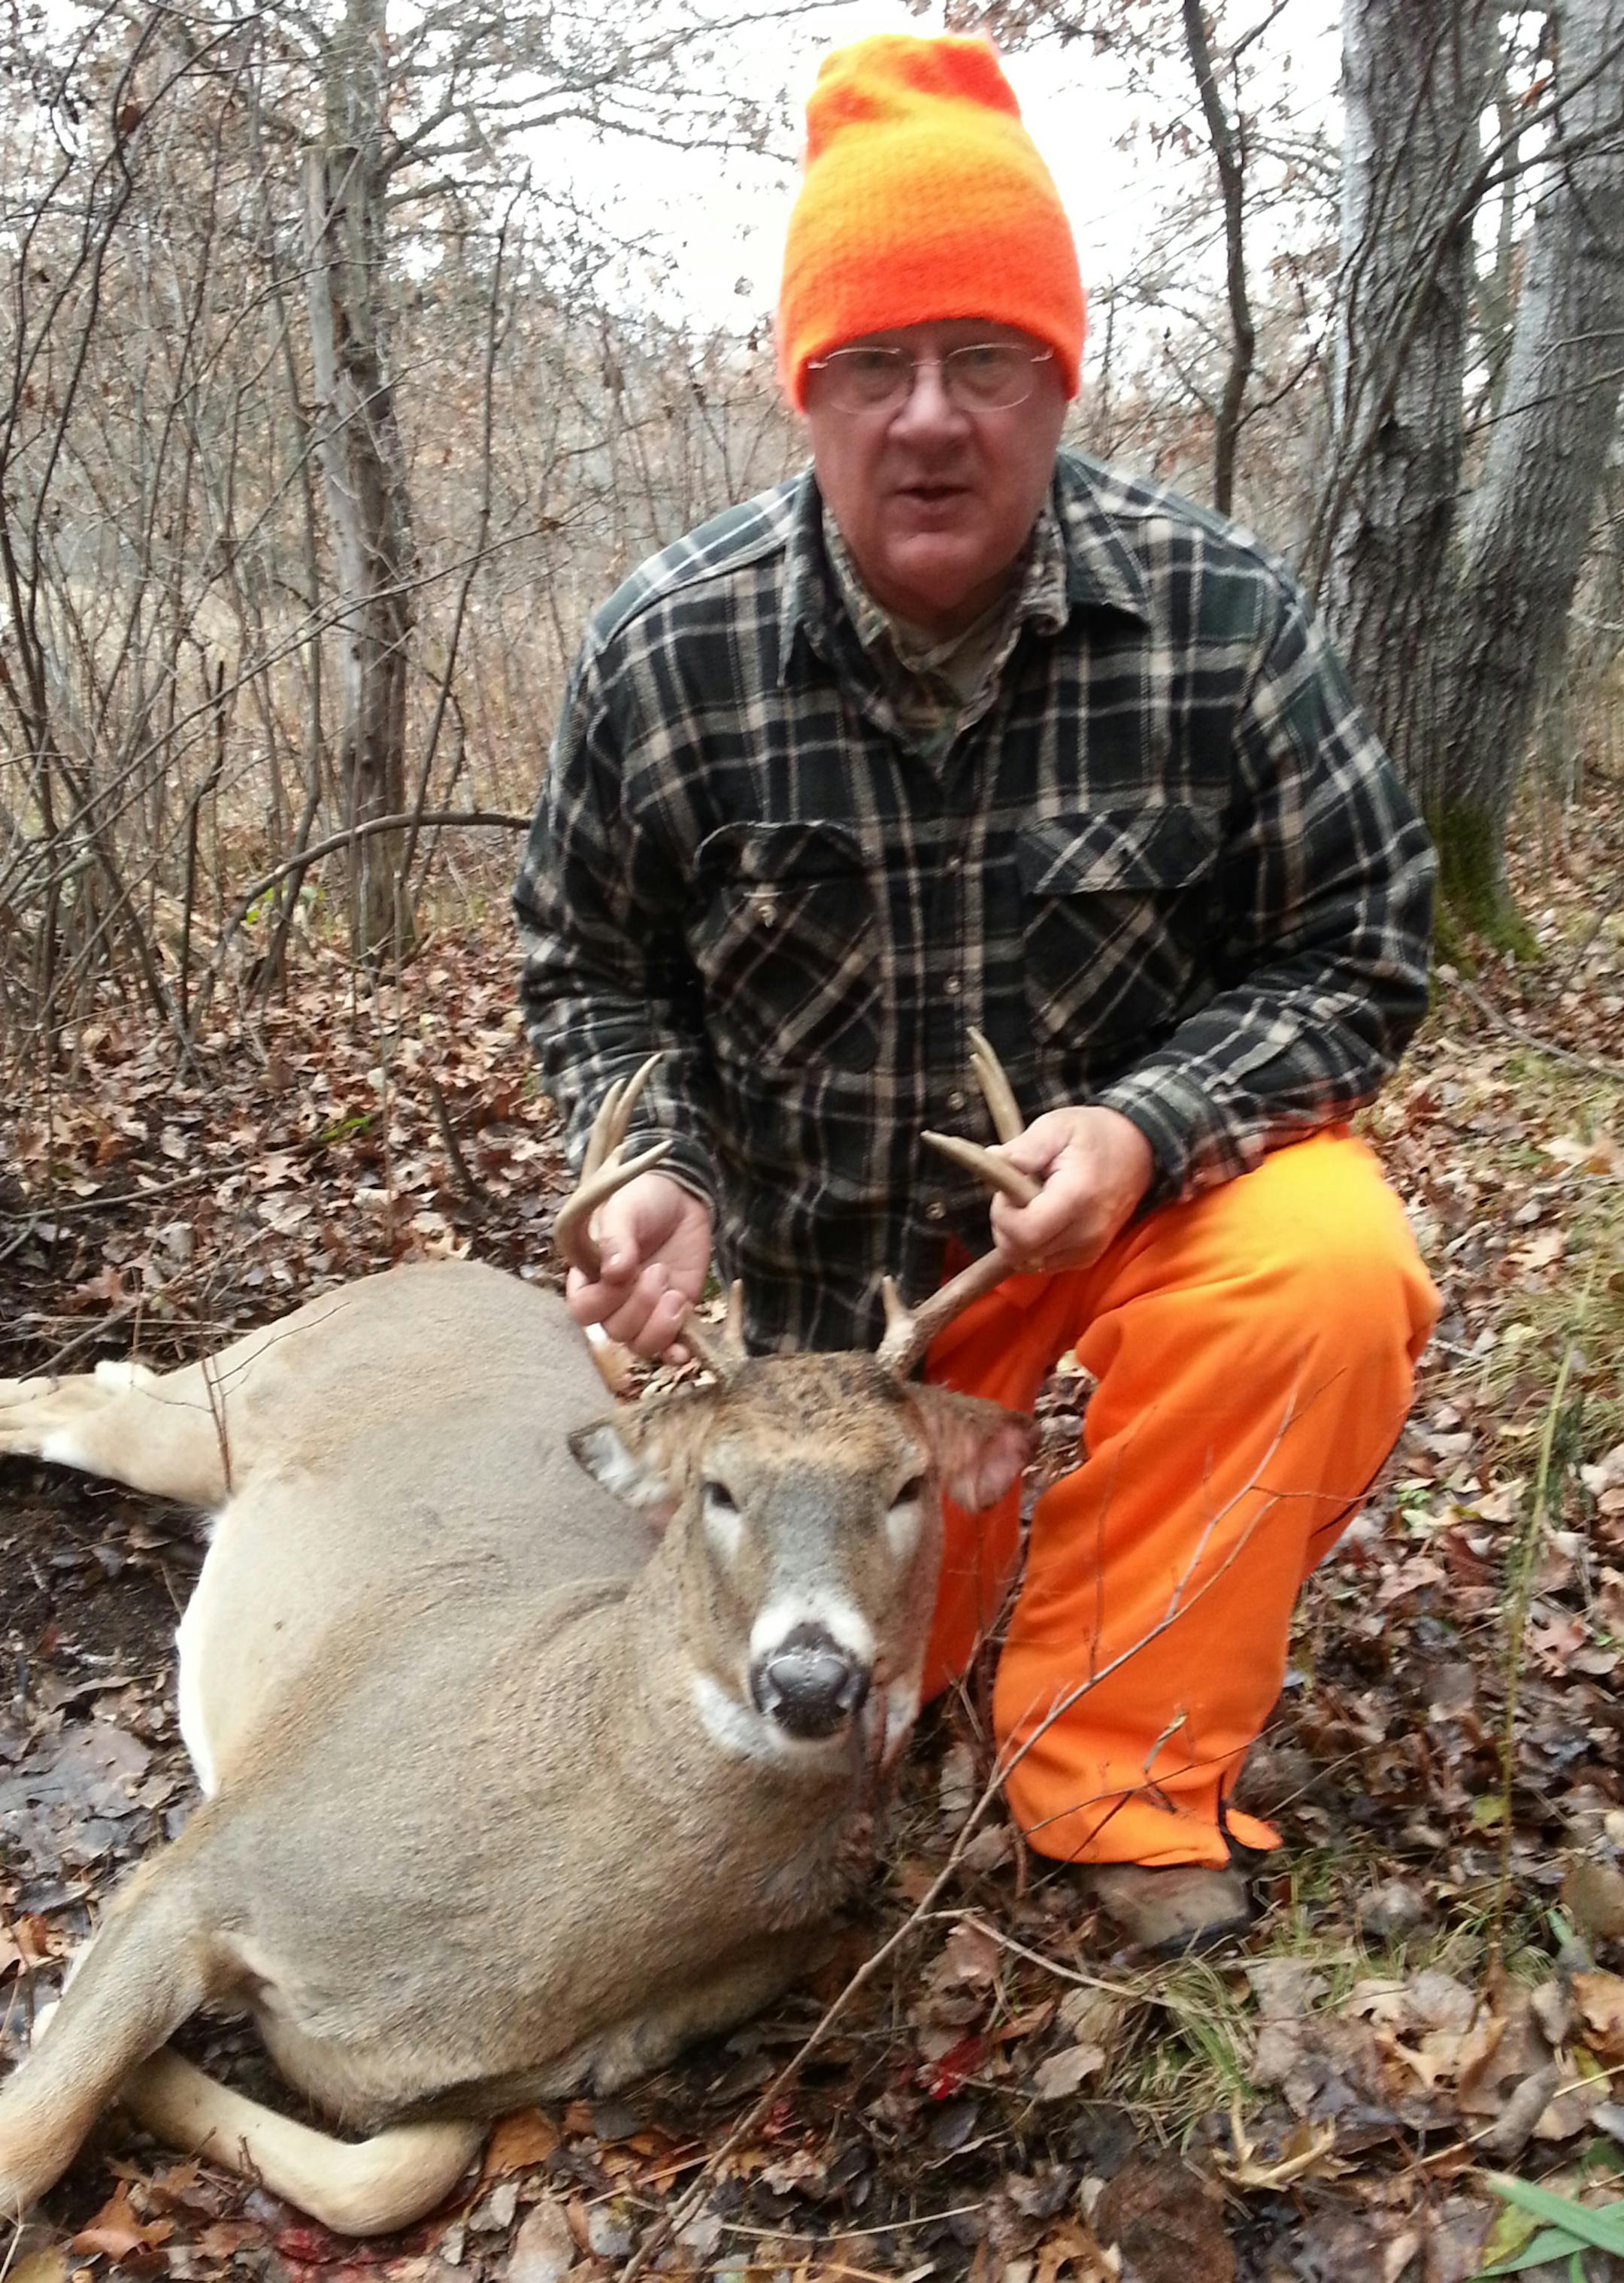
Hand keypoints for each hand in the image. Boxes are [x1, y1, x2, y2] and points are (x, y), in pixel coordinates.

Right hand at [565, 1172, 713, 1357]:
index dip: (604, 1300)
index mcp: (590, 1276)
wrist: (682, 1196)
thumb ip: (615, 1237)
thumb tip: (614, 1272)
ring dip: (659, 1327)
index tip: (626, 1273)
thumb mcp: (624, 1208)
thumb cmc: (643, 1199)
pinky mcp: (674, 1315)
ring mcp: (644, 1311)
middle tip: (658, 1270)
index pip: (583, 1309)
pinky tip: (684, 1348)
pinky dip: (675, 1354)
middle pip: (615, 1330)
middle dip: (639, 1305)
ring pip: (641, 1345)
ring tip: (674, 1293)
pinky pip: (669, 1349)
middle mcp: (612, 1300)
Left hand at [986, 1106, 1154, 1274]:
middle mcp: (1087, 1231)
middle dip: (1005, 1227)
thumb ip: (1026, 1146)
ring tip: (1031, 1206)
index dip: (1003, 1215)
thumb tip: (993, 1159)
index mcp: (1076, 1197)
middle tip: (1014, 1198)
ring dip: (1018, 1239)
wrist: (1137, 1149)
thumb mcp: (1057, 1126)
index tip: (1007, 1192)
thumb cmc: (1093, 1134)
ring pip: (1030, 1262)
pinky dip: (1034, 1247)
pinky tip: (1043, 1220)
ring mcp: (1090, 1247)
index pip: (1024, 1233)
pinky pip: (1046, 1264)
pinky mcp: (1089, 1256)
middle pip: (1022, 1252)